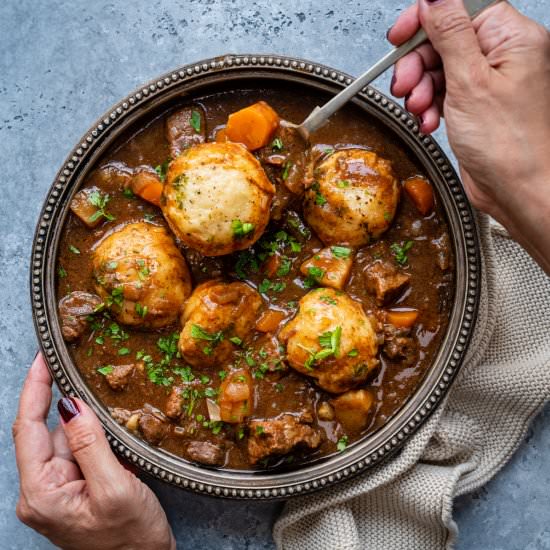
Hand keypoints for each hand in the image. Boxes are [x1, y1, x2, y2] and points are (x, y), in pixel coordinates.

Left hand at [13, 353, 175, 549]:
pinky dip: (95, 437)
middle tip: (88, 375)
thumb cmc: (130, 537)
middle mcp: (41, 490)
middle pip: (50, 431)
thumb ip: (90, 444)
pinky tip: (113, 439)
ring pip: (68, 438)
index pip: (28, 428)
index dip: (35, 389)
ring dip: (88, 424)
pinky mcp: (74, 487)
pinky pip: (80, 450)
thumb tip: (71, 404)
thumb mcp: (114, 488)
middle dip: (72, 407)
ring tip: (112, 423)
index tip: (44, 357)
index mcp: (41, 493)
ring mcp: (57, 489)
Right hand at [388, 0, 549, 273]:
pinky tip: (429, 121)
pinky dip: (429, 107)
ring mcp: (487, 84)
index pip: (461, 10)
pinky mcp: (474, 106)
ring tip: (420, 110)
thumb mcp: (470, 82)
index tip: (401, 35)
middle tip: (405, 85)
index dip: (427, 20)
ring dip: (422, 90)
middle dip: (419, 65)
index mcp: (512, 40)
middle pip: (445, 42)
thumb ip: (451, 36)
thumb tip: (435, 1)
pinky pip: (442, 94)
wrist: (515, 189)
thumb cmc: (508, 145)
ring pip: (439, 70)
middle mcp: (501, 58)